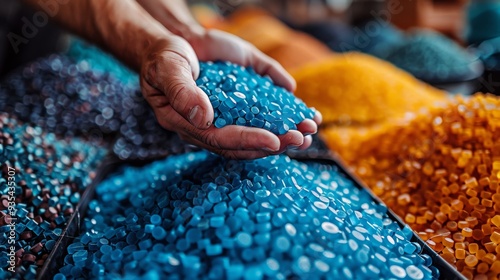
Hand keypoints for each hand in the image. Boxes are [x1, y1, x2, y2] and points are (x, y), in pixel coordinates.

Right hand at [140, 36, 319, 158]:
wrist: (174, 42)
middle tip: (302, 138)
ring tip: (311, 127)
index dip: (249, 142)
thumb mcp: (168, 70)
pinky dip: (283, 99)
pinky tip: (299, 101)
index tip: (274, 141)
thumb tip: (203, 117)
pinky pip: (265, 99)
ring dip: (287, 128)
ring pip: (261, 125)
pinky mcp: (244, 91)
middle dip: (277, 142)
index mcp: (195, 125)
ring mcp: (233, 108)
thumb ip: (181, 92)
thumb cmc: (164, 59)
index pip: (224, 140)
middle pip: (248, 140)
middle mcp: (217, 122)